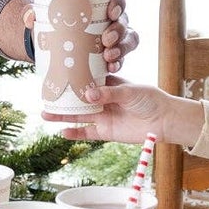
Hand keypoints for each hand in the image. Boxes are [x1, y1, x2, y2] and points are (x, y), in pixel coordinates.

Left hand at [20, 0, 137, 71]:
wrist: (53, 43)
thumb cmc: (54, 22)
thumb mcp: (44, 15)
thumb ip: (34, 14)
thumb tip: (29, 16)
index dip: (119, 1)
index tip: (110, 11)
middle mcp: (112, 16)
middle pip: (123, 18)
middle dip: (118, 29)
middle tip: (105, 39)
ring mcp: (116, 35)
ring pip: (128, 37)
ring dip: (121, 47)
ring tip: (108, 55)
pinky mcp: (114, 52)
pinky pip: (123, 56)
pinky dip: (119, 62)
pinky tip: (111, 67)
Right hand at [59, 77, 204, 147]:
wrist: (164, 120)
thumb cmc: (150, 100)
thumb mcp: (130, 92)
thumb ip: (109, 93)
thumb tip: (88, 94)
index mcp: (108, 85)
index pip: (86, 80)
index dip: (72, 78)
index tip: (56, 75)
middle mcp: (102, 100)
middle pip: (77, 99)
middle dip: (61, 99)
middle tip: (44, 97)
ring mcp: (103, 116)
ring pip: (78, 116)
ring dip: (62, 116)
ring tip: (45, 114)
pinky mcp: (106, 132)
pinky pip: (87, 133)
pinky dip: (75, 133)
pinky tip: (62, 133)